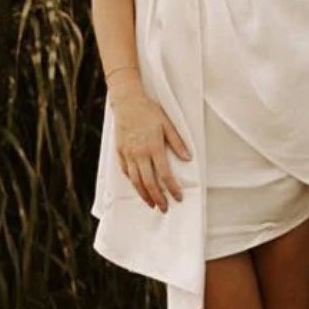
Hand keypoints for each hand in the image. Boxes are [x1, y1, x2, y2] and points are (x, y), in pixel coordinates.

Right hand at [109, 76, 189, 211]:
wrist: (127, 101)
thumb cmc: (149, 110)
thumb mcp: (167, 123)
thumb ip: (177, 142)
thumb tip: (188, 158)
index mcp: (154, 147)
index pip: (165, 174)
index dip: (172, 188)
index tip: (178, 197)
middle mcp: (140, 153)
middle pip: (149, 182)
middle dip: (158, 198)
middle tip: (164, 208)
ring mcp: (128, 153)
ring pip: (135, 180)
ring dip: (144, 194)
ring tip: (151, 203)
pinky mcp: (120, 151)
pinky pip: (125, 171)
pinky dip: (132, 182)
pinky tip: (137, 187)